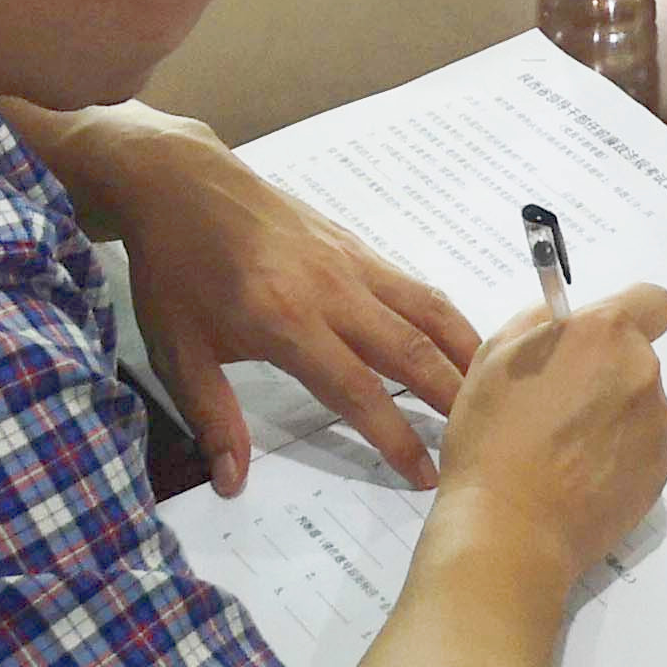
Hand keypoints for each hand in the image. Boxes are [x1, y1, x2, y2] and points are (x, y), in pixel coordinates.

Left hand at [62, 113, 483, 492]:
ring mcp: (350, 262)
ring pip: (424, 309)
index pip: (355, 388)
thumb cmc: (173, 271)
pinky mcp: (355, 244)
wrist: (181, 183)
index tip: (424, 474)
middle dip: (451, 397)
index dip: (394, 435)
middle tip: (484, 439)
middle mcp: (331, 290)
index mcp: (285, 321)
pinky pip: (412, 285)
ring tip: (493, 390)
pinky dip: (445, 315)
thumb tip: (234, 483)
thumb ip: (212, 417)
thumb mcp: (177, 351)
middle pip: (408, 348)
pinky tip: (458, 339)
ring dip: (463, 350)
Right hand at [435, 288, 666, 580]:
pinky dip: (620, 455)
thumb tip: (565, 321)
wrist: (509, 529)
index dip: (630, 314)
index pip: (654, 301)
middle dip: (607, 372)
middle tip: (560, 406)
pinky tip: (580, 477)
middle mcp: (642, 372)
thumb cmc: (493, 438)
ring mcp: (656, 425)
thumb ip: (540, 323)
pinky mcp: (660, 471)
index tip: (600, 340)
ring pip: (641, 404)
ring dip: (614, 415)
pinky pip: (643, 447)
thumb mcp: (496, 357)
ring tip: (565, 450)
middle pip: (638, 358)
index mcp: (605, 333)